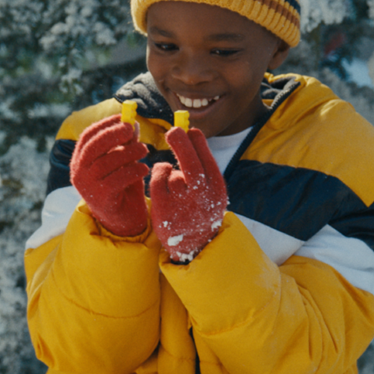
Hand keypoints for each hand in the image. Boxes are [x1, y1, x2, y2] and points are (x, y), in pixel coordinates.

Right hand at [70, 115, 149, 236]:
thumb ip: (126, 145)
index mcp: (80, 161)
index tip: (123, 117)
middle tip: (132, 129)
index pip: (88, 136)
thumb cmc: (123, 188)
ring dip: (128, 152)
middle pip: (94, 146)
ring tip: (144, 150)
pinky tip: (144, 168)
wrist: (123, 222)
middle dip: (114, 134)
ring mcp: (88, 187)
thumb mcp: (124, 162)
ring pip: (107, 162)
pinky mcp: (101, 199)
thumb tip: (133, 123)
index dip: (106, 124)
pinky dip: (133, 171)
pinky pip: (117, 179)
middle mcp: (79, 173)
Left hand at [150, 127, 227, 261]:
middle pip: (190, 164)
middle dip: (181, 143)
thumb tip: (191, 131)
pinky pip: (157, 179)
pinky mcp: (164, 207)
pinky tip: (162, 177)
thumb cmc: (201, 208)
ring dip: (168, 168)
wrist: (194, 244)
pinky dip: (158, 173)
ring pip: (171, 172)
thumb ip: (203, 165)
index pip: (207, 160)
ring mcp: (181, 203)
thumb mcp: (212, 190)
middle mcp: (201, 196)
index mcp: (216, 189)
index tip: (191, 130)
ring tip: (171, 176)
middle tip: (174, 130)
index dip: (198, 143)